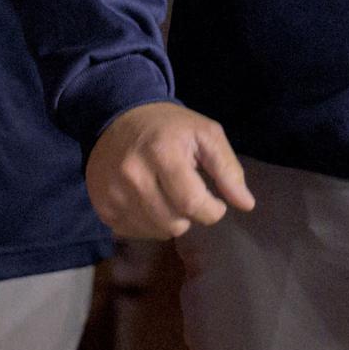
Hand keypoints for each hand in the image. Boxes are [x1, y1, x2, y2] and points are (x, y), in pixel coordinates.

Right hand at [87, 101, 255, 239]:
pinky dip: (148, 223)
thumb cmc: (169, 126)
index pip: (193, 204)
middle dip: (191, 214)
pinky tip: (148, 200)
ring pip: (156, 231)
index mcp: (163, 153)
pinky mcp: (101, 206)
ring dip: (170, 220)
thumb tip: (246, 204)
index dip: (213, 210)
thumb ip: (228, 169)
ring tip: (168, 195)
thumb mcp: (205, 134)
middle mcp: (133, 175)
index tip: (215, 201)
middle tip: (188, 193)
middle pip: (175, 223)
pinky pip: (135, 232)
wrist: (117, 116)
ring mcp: (113, 192)